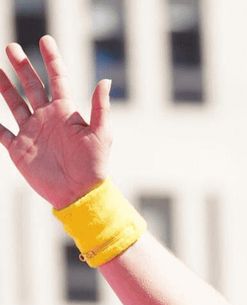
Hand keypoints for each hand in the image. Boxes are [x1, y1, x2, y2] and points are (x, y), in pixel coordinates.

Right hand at [0, 36, 111, 207]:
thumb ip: (100, 108)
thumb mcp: (101, 135)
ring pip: (14, 103)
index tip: (46, 40)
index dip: (52, 59)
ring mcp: (31, 131)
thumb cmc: (94, 165)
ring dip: (3, 86)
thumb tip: (106, 81)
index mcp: (66, 112)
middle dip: (22, 66)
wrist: (80, 192)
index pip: (57, 79)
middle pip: (31, 85)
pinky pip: (1, 132)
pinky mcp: (19, 148)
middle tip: (11, 47)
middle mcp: (47, 118)